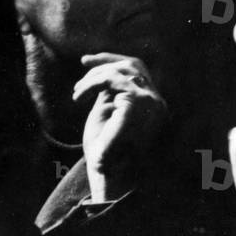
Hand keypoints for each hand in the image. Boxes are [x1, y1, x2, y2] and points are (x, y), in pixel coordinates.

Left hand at [75, 53, 167, 201]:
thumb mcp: (110, 116)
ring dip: (96, 75)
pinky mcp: (138, 102)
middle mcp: (157, 102)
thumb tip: (103, 71)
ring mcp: (151, 101)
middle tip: (83, 62)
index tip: (90, 62)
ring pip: (123, 69)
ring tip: (78, 91)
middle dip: (107, 60)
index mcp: (154, 107)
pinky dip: (93, 82)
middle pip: (135, 65)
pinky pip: (112, 79)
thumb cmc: (107, 153)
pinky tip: (79, 96)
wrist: (109, 175)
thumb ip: (112, 94)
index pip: (140, 73)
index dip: (115, 62)